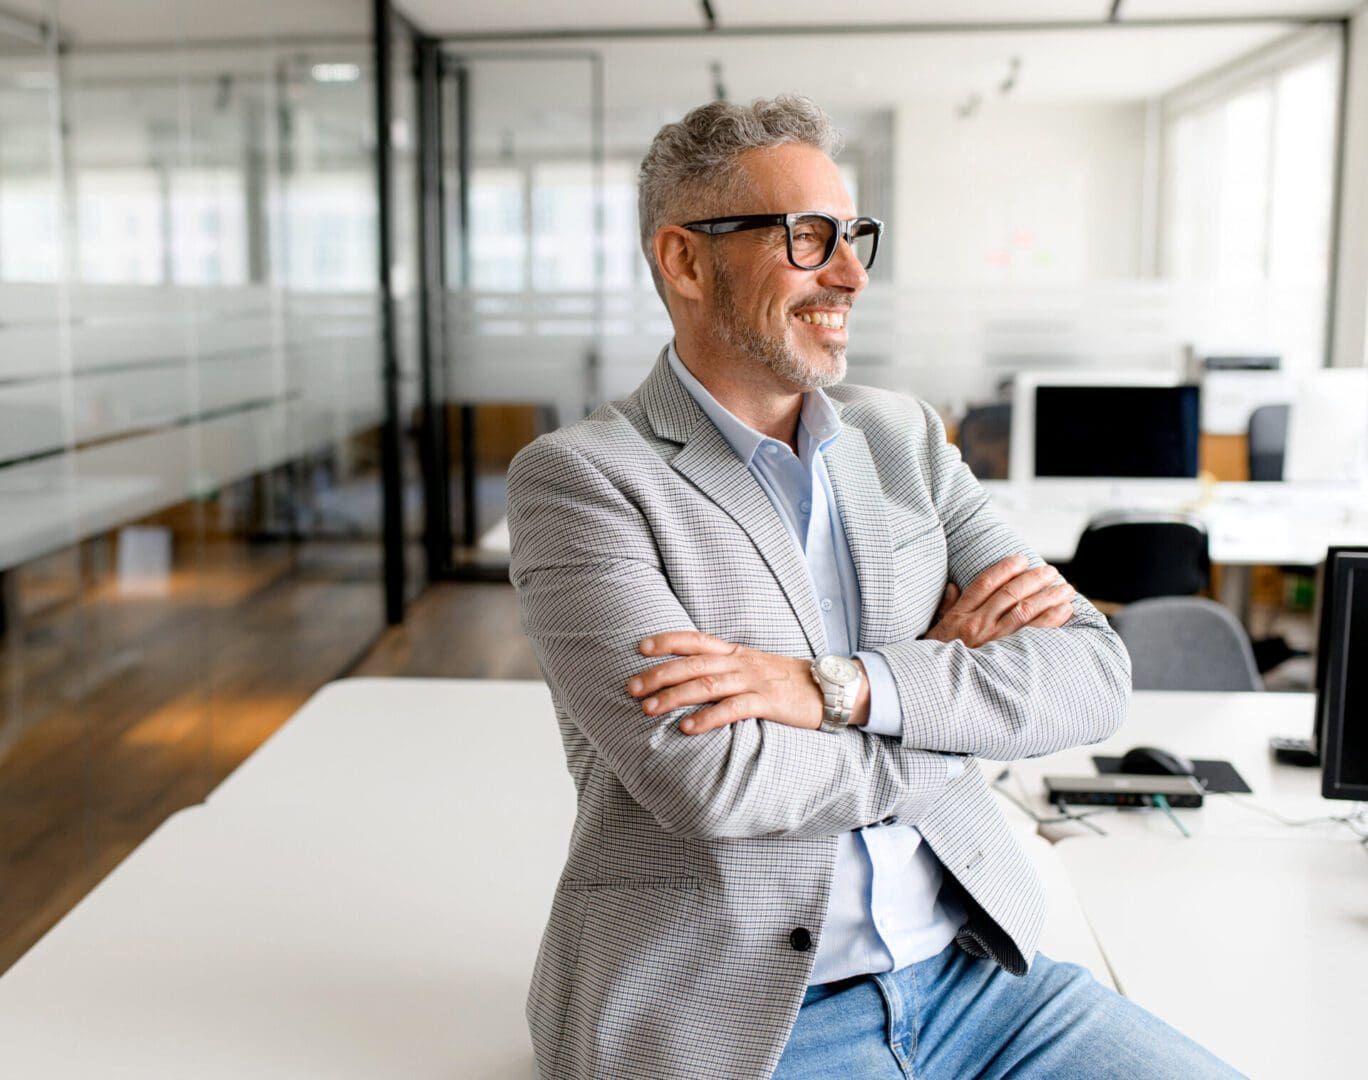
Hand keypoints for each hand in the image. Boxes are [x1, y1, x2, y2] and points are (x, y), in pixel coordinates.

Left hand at [626, 631, 863, 736]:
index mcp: (736, 652)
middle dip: (659, 675)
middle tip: (632, 689)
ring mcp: (754, 681)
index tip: (640, 648)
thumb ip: (725, 668)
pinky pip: (732, 709)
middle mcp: (741, 662)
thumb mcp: (754, 666)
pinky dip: (707, 718)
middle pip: (692, 664)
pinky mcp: (768, 702)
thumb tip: (690, 677)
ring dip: (674, 697)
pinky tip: (686, 728)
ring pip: (706, 685)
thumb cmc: (787, 681)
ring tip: (648, 709)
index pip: (696, 639)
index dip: (667, 641)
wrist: (831, 688)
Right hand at [925, 555, 1074, 648]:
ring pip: (1025, 609)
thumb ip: (946, 607)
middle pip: (1010, 593)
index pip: (985, 584)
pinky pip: (1034, 633)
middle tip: (1051, 571)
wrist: (939, 688)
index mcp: (960, 616)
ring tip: (1065, 589)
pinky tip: (1065, 610)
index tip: (1021, 559)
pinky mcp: (1007, 656)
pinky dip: (1052, 619)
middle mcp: (977, 624)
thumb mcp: (936, 631)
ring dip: (1049, 596)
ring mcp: (993, 640)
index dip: (1005, 569)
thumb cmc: (939, 659)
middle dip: (1034, 579)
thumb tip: (953, 587)